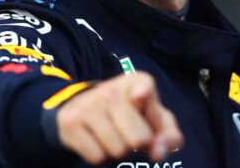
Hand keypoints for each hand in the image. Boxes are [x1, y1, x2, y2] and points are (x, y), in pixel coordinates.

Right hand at [56, 71, 183, 164]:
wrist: (86, 108)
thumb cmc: (132, 116)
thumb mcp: (156, 121)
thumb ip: (169, 137)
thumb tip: (157, 153)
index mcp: (137, 82)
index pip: (144, 88)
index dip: (143, 94)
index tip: (139, 96)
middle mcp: (111, 90)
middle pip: (138, 139)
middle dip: (137, 145)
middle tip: (128, 132)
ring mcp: (88, 105)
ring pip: (116, 150)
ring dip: (118, 151)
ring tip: (112, 135)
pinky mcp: (70, 121)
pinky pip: (96, 157)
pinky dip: (99, 156)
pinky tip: (96, 140)